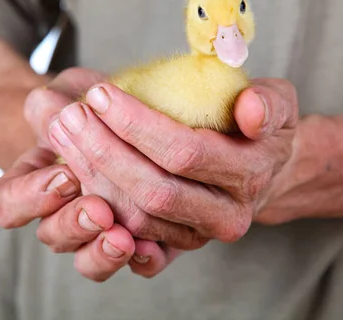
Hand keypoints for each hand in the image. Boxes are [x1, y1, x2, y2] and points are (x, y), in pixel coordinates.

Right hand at [0, 68, 178, 280]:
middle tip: (98, 209)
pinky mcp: (142, 241)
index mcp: (32, 183)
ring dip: (105, 251)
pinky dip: (144, 262)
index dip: (32, 197)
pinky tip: (152, 250)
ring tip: (123, 239)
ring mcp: (98, 232)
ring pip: (91, 260)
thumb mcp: (70, 95)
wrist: (130, 122)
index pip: (9, 203)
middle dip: (75, 224)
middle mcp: (61, 214)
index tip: (64, 174)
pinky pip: (137, 267)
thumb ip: (55, 105)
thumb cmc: (93, 105)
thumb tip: (54, 110)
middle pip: (54, 236)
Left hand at [47, 77, 297, 247]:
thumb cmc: (263, 127)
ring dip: (92, 178)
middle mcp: (227, 216)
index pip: (184, 153)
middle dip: (103, 152)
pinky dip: (98, 212)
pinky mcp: (177, 247)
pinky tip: (72, 179)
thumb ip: (268, 103)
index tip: (99, 94)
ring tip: (63, 136)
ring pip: (135, 218)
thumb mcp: (278, 103)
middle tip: (69, 116)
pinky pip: (131, 240)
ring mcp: (200, 237)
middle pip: (153, 191)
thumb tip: (250, 111)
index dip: (136, 125)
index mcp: (250, 176)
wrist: (266, 171)